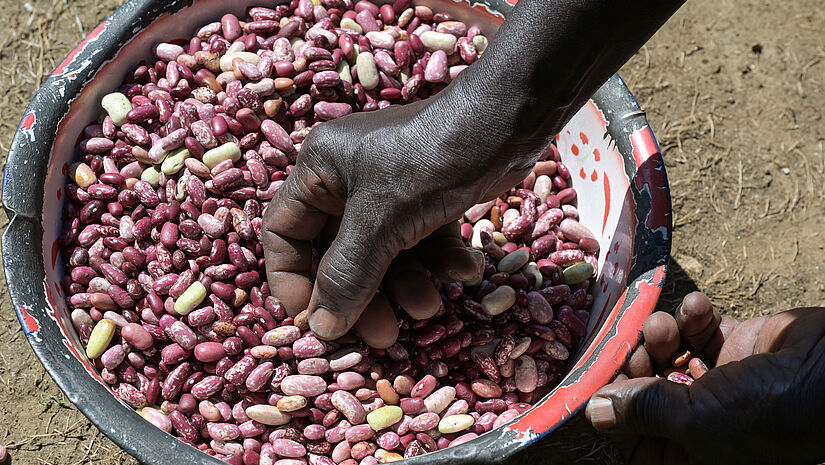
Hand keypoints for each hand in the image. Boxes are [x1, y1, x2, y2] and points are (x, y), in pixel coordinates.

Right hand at [262, 90, 537, 347]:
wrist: (509, 118)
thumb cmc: (431, 159)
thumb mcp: (383, 221)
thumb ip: (348, 274)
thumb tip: (320, 328)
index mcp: (320, 171)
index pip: (283, 232)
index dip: (292, 279)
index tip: (310, 320)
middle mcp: (349, 180)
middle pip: (338, 252)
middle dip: (362, 295)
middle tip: (381, 335)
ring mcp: (391, 189)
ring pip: (385, 254)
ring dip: (407, 285)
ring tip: (429, 309)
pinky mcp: (429, 197)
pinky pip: (422, 241)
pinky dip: (440, 260)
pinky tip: (465, 270)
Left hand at [585, 292, 824, 463]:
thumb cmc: (770, 412)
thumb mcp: (695, 420)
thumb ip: (642, 413)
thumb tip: (594, 414)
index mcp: (693, 453)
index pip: (636, 438)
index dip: (615, 411)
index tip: (600, 380)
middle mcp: (704, 419)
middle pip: (646, 390)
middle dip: (635, 363)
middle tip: (635, 344)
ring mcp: (721, 380)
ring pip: (668, 354)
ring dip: (661, 334)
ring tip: (665, 324)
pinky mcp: (737, 346)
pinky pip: (700, 329)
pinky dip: (694, 316)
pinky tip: (699, 308)